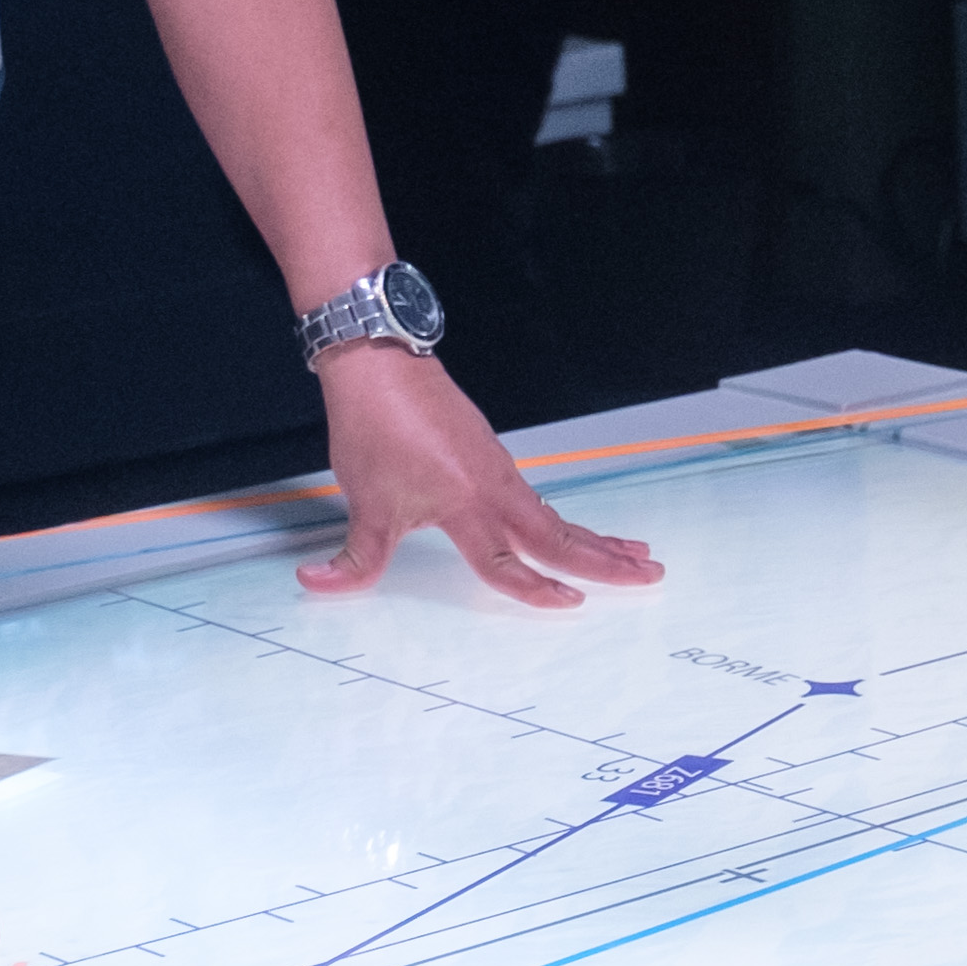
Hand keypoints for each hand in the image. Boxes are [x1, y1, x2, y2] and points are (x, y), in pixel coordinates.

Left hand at [295, 347, 662, 607]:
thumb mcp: (364, 503)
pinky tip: (566, 527)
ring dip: (595, 537)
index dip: (538, 590)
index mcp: (468, 505)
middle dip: (608, 560)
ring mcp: (496, 467)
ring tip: (631, 552)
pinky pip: (535, 495)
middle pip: (561, 534)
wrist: (378, 361)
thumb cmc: (375, 426)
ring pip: (555, 513)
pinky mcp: (489, 452)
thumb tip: (317, 586)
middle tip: (649, 574)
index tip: (570, 604)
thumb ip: (354, 558)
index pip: (508, 562)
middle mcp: (494, 487)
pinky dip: (563, 517)